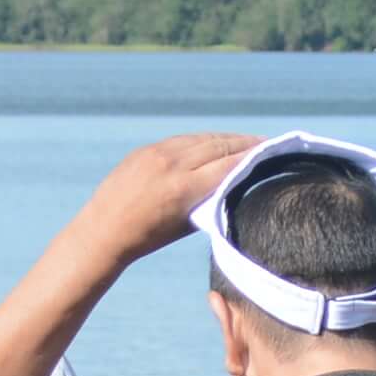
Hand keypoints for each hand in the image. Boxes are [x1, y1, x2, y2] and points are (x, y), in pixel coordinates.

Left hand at [84, 130, 264, 258]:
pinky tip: (216, 143)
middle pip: (219, 146)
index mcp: (183, 188)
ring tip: (247, 141)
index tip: (273, 152)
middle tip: (267, 144)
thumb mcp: (185, 224)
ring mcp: (157, 153)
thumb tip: (235, 180)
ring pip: (202, 139)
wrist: (103, 231)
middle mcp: (172, 165)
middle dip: (245, 143)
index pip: (229, 165)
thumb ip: (210, 199)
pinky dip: (203, 141)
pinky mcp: (147, 150)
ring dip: (226, 139)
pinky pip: (183, 140)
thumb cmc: (147, 237)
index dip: (253, 157)